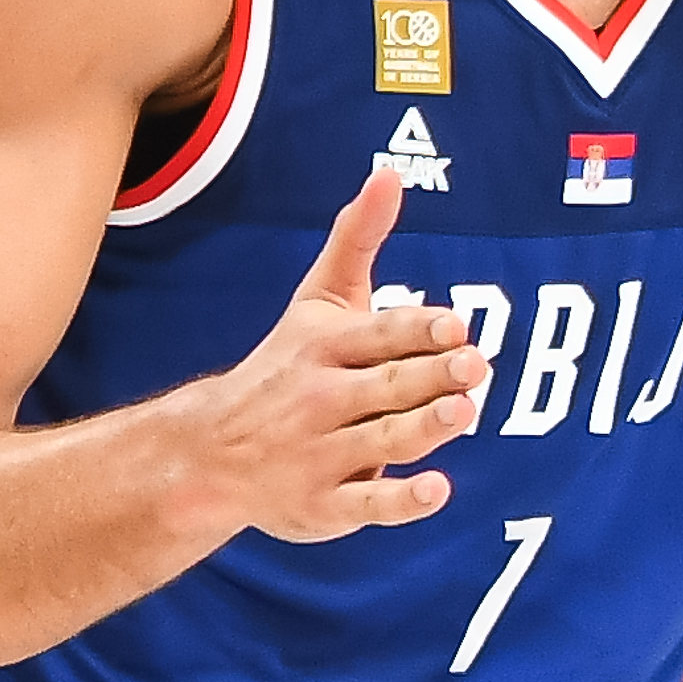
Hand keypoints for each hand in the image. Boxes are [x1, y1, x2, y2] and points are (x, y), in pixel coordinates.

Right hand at [181, 171, 486, 543]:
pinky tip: (438, 489)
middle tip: (474, 365)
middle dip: (430, 376)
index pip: (377, 335)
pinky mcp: (324, 507)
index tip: (455, 324)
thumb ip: (357, 241)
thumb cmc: (285, 368)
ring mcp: (321, 456)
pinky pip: (367, 506)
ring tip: (462, 411)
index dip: (417, 330)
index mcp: (324, 348)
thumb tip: (390, 173)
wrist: (208, 454)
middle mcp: (321, 400)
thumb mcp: (317, 303)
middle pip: (387, 387)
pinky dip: (401, 502)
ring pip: (382, 442)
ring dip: (423, 428)